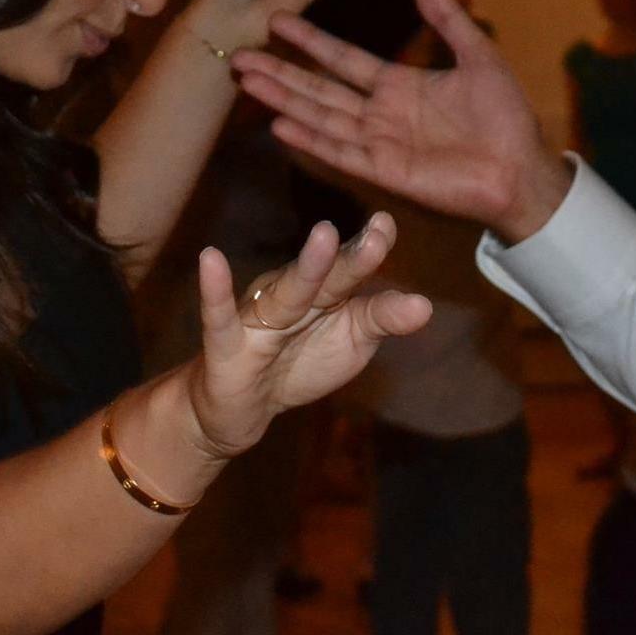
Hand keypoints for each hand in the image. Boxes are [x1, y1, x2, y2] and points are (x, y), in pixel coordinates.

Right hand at [189, 215, 429, 459]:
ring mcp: (260, 317)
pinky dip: (215, 290)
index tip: (387, 225)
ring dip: (307, 267)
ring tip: (326, 234)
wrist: (242, 409)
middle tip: (377, 236)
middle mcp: (294, 296)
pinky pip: (220, 316)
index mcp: (325, 294)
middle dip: (350, 259)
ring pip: (287, 293)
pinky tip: (210, 258)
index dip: (368, 250)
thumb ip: (381, 319)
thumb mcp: (350, 342)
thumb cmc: (301, 361)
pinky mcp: (226, 344)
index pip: (351, 270)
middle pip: (327, 280)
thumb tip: (425, 305)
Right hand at [233, 0, 572, 240]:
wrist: (521, 168)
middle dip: (279, 72)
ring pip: (320, 116)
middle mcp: (379, 113)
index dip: (309, 41)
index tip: (277, 20)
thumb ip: (447, 20)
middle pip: (318, 88)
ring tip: (247, 80)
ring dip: (283, 99)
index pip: (342, 58)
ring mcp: (378, 143)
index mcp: (398, 85)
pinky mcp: (384, 171)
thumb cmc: (504, 116)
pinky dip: (311, 138)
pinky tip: (280, 123)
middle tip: (238, 54)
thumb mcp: (478, 55)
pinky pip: (341, 151)